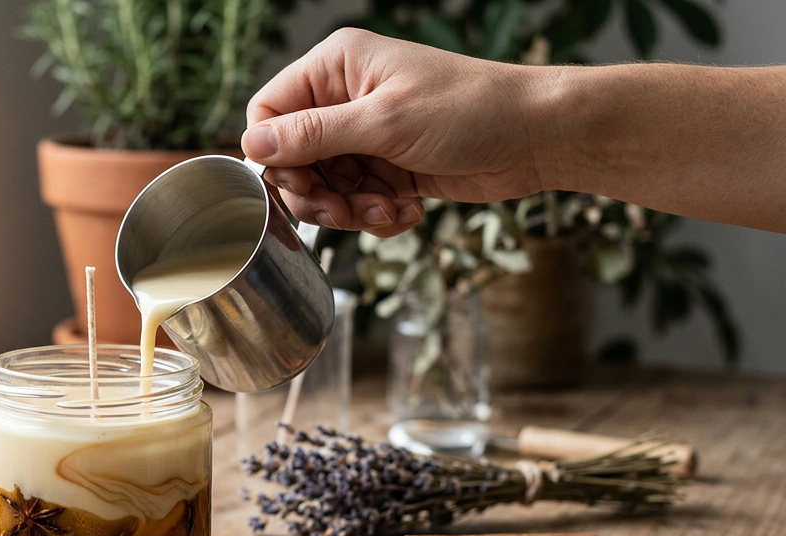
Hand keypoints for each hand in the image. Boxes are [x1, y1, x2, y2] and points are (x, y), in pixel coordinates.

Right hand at [243, 29, 549, 235]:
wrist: (537, 137)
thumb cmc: (470, 110)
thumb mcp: (384, 122)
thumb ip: (313, 136)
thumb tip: (252, 145)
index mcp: (336, 67)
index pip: (269, 113)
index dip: (275, 156)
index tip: (301, 184)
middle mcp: (345, 98)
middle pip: (294, 160)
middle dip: (319, 193)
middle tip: (345, 211)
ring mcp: (367, 134)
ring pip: (325, 188)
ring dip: (352, 210)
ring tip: (390, 210)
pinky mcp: (387, 167)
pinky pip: (357, 201)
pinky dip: (376, 214)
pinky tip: (408, 209)